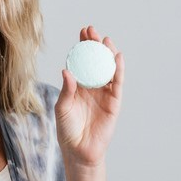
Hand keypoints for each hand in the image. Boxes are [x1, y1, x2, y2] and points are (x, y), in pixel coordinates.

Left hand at [54, 26, 124, 166]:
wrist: (78, 150)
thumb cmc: (67, 129)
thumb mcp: (62, 107)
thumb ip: (66, 90)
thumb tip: (67, 70)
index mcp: (78, 86)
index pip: (82, 61)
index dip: (83, 47)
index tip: (82, 32)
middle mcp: (92, 87)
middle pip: (96, 61)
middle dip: (95, 45)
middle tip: (92, 30)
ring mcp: (104, 94)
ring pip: (108, 70)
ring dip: (107, 54)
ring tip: (105, 40)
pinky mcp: (114, 103)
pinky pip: (117, 84)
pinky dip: (118, 71)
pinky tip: (117, 58)